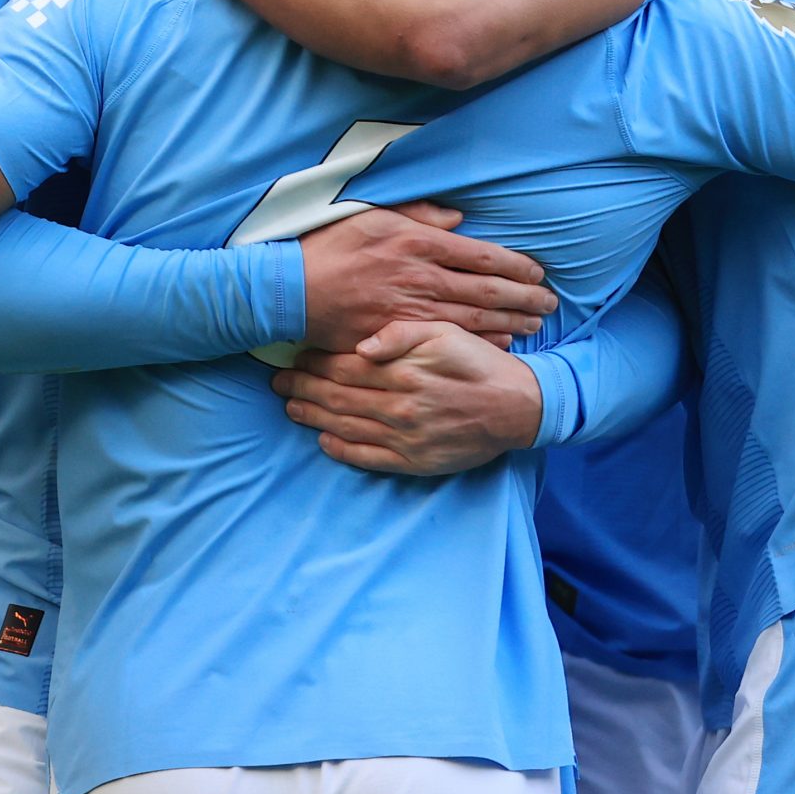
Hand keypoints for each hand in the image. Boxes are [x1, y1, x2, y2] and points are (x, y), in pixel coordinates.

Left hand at [271, 322, 542, 474]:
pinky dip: (341, 449)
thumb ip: (401, 334)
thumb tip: (361, 344)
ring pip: (345, 426)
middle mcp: (398, 406)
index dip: (315, 361)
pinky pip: (367, 457)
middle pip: (337, 396)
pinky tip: (323, 440)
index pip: (344, 366)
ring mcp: (404, 437)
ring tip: (290, 406)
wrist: (516, 407)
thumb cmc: (479, 363)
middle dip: (303, 387)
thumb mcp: (445, 332)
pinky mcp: (413, 461)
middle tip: (277, 381)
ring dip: (313, 416)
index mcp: (402, 371)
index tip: (295, 355)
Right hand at [299, 202, 555, 349]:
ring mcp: (413, 310)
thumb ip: (420, 213)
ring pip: (475, 318)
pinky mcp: (401, 336)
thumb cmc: (331, 246)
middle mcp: (422, 276)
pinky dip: (481, 342)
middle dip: (525, 297)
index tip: (538, 273)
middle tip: (551, 304)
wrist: (292, 288)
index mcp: (419, 242)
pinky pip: (451, 341)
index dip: (516, 266)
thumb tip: (459, 219)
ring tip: (535, 324)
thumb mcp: (373, 212)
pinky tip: (502, 343)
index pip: (482, 255)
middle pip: (487, 290)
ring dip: (511, 321)